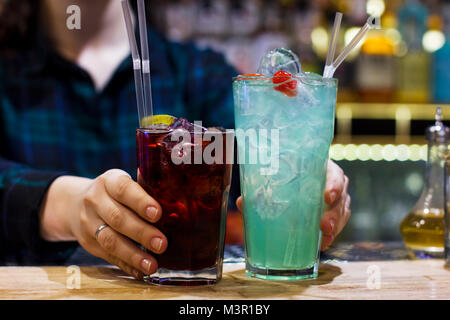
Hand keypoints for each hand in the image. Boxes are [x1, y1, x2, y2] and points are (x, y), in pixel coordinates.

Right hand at [39, 169, 166, 279]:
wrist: (74, 203)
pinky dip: (126, 265)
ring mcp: (88, 222)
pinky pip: (107, 256)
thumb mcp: (124, 183)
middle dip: (141, 233)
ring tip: (152, 265)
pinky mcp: (88, 243)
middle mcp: (95, 200)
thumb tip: (177, 209)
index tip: (157, 214)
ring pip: (110, 240)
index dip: (140, 202)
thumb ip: (145, 192)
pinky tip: (140, 271)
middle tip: (162, 244)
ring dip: (133, 255)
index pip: (123, 189)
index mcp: (109, 181)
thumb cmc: (114, 193)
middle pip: (117, 218)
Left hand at [235, 160, 350, 250]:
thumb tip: (242, 202)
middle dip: (334, 213)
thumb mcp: (278, 178)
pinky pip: (339, 223)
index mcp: (322, 168)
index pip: (335, 174)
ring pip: (342, 212)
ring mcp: (337, 199)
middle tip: (324, 225)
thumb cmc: (287, 175)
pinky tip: (323, 243)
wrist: (295, 178)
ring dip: (335, 226)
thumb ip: (260, 189)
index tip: (327, 196)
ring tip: (325, 237)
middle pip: (341, 197)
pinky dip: (332, 234)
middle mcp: (333, 182)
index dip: (334, 184)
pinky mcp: (336, 213)